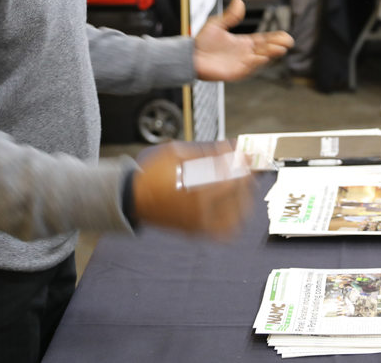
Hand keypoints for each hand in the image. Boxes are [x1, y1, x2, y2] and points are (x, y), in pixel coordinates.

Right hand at [133, 141, 253, 237]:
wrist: (132, 197)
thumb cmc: (153, 172)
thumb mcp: (179, 153)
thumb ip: (208, 154)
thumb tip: (232, 149)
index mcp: (196, 192)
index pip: (233, 180)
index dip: (244, 165)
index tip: (249, 154)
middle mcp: (200, 213)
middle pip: (238, 198)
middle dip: (246, 180)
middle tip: (246, 167)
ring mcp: (198, 225)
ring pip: (235, 218)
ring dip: (243, 199)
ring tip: (242, 185)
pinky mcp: (194, 232)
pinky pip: (223, 232)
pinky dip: (233, 219)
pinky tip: (235, 205)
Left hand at [193, 0, 292, 80]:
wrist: (190, 56)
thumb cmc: (202, 42)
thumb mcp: (217, 24)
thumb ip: (230, 14)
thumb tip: (238, 0)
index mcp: (244, 42)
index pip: (264, 40)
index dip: (275, 38)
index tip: (286, 36)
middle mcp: (245, 53)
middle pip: (266, 49)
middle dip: (277, 46)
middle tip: (287, 42)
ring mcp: (242, 64)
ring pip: (261, 59)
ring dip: (270, 54)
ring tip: (279, 48)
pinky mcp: (236, 73)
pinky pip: (249, 68)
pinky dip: (256, 63)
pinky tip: (263, 57)